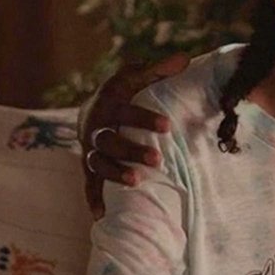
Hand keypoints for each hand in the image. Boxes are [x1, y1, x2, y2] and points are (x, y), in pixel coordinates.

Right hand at [83, 53, 188, 216]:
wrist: (92, 110)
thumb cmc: (123, 94)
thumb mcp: (136, 78)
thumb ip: (158, 71)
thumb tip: (185, 58)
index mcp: (108, 104)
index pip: (125, 112)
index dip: (144, 119)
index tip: (167, 126)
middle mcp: (95, 128)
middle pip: (109, 141)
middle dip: (131, 151)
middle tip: (157, 160)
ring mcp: (90, 150)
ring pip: (98, 163)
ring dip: (115, 173)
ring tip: (136, 182)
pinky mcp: (88, 167)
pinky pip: (89, 184)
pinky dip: (93, 199)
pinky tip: (102, 216)